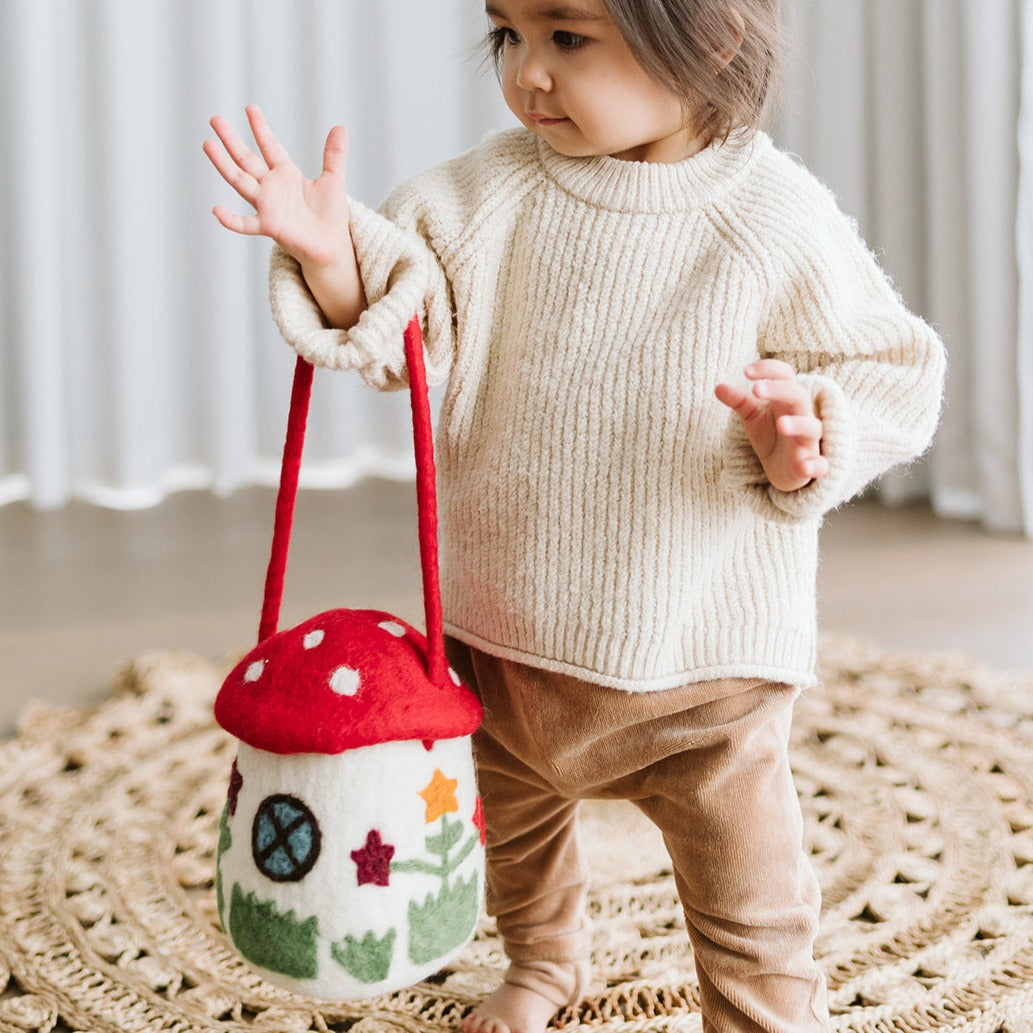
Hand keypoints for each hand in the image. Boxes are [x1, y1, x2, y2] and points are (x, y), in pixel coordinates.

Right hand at [204, 105, 351, 270]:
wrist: (332, 246)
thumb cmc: (330, 216)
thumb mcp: (334, 180)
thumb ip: (334, 155)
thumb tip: (341, 127)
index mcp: (286, 174)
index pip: (270, 146)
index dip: (260, 128)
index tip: (250, 108)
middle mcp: (272, 188)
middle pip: (246, 159)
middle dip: (231, 140)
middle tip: (215, 119)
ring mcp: (267, 206)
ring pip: (240, 182)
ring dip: (223, 164)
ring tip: (207, 143)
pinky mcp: (269, 227)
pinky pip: (245, 224)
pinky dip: (231, 220)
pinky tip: (216, 210)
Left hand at [715, 360, 829, 491]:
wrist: (784, 469)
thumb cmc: (771, 435)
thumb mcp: (753, 417)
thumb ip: (739, 401)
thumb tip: (718, 386)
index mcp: (786, 400)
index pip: (785, 376)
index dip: (769, 370)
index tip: (745, 371)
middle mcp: (801, 416)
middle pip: (798, 396)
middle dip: (779, 391)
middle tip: (756, 389)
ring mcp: (809, 441)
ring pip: (812, 428)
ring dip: (798, 425)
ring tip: (781, 424)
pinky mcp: (813, 465)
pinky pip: (821, 465)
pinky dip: (816, 466)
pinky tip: (805, 467)